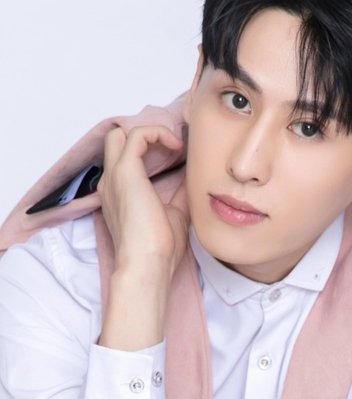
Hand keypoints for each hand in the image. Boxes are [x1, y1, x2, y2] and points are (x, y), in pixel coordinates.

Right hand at [97, 124, 189, 349]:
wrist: (148, 265)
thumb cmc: (159, 249)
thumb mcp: (174, 214)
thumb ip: (179, 194)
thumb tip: (194, 177)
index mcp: (119, 194)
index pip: (124, 158)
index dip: (148, 148)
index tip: (176, 152)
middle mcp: (111, 183)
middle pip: (116, 140)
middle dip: (143, 136)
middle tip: (172, 145)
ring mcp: (115, 177)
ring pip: (122, 134)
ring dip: (150, 133)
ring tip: (175, 145)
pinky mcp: (125, 172)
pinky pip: (138, 135)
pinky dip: (158, 134)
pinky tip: (177, 147)